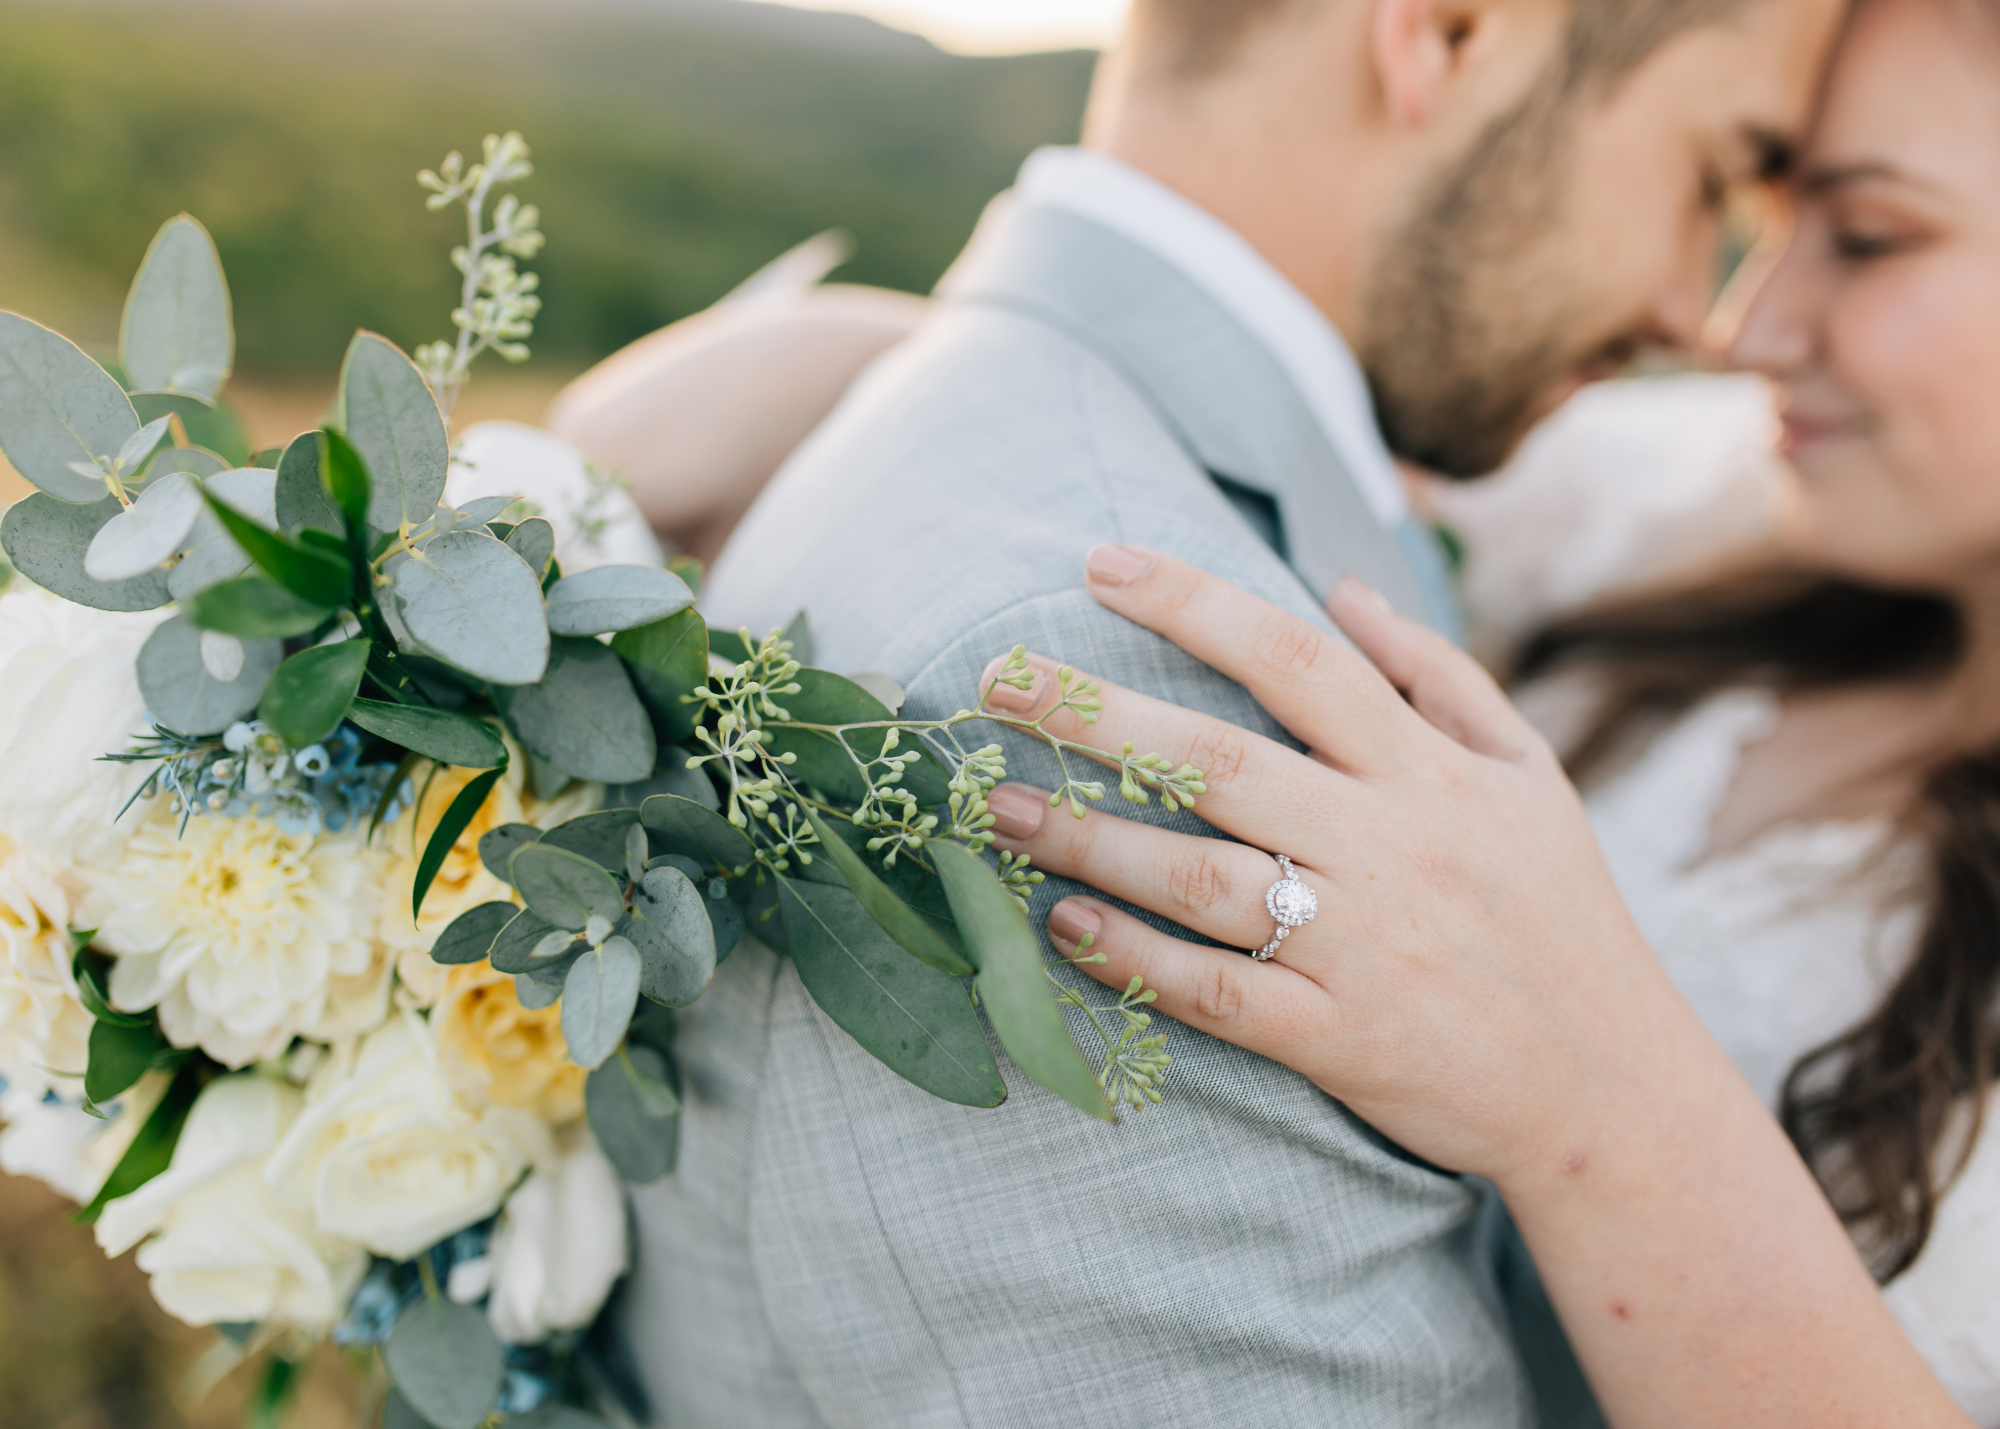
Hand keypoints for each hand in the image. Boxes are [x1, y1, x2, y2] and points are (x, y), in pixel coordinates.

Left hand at [979, 544, 1695, 1187]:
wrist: (1610, 1091)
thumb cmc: (1560, 917)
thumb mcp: (1527, 776)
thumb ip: (1436, 675)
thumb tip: (1341, 585)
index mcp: (1429, 773)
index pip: (1296, 660)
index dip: (1194, 603)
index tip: (1100, 565)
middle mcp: (1390, 847)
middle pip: (1221, 762)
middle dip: (1098, 715)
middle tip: (997, 682)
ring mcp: (1363, 947)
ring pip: (1202, 878)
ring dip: (1091, 838)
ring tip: (1003, 809)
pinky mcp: (1342, 1040)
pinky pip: (1218, 994)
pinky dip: (1137, 960)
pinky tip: (1064, 925)